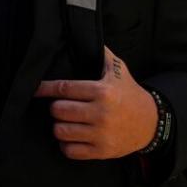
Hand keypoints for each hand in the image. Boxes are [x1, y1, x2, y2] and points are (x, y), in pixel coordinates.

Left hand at [33, 46, 157, 159]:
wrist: (151, 122)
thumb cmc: (130, 94)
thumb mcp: (119, 71)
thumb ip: (101, 55)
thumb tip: (86, 36)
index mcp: (103, 91)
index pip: (64, 88)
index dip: (45, 89)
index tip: (36, 89)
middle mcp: (101, 113)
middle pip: (58, 110)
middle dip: (56, 108)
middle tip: (61, 107)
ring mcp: (101, 134)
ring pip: (61, 131)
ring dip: (60, 126)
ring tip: (66, 122)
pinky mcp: (101, 151)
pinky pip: (70, 151)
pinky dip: (67, 145)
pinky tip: (73, 137)